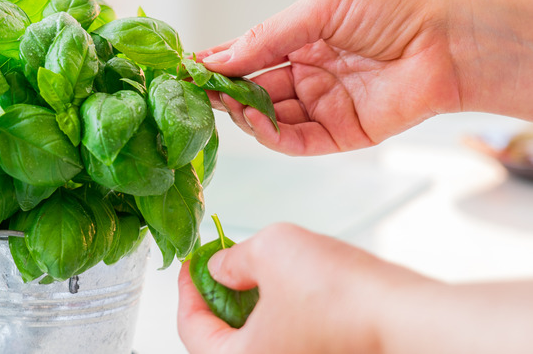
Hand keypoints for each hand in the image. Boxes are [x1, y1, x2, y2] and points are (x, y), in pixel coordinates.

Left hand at [177, 223, 430, 353]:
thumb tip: (220, 266)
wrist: (403, 314)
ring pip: (254, 340)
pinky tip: (284, 286)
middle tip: (220, 264)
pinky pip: (282, 341)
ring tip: (253, 270)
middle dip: (217, 297)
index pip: (192, 329)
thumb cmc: (339, 294)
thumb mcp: (269, 249)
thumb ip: (233, 259)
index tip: (193, 263)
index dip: (188, 289)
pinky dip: (275, 314)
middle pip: (221, 339)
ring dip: (246, 305)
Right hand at [197, 0, 532, 154]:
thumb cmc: (392, 12)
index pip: (249, 56)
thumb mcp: (318, 11)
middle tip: (198, 90)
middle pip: (253, 90)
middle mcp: (307, 76)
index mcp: (301, 42)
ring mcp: (321, 107)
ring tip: (226, 103)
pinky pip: (295, 141)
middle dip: (225, 91)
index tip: (189, 68)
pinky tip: (255, 121)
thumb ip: (267, 37)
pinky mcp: (338, 135)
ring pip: (268, 118)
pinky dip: (270, 135)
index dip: (219, 62)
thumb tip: (219, 57)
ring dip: (243, 113)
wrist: (447, 42)